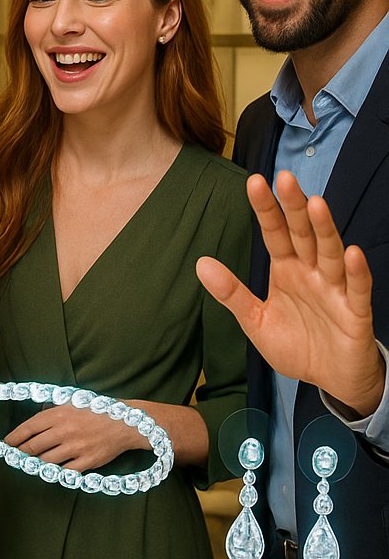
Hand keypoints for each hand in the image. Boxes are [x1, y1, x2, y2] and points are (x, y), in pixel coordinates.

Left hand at [5, 403, 148, 471]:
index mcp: (58, 414)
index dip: (14, 437)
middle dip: (21, 453)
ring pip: (46, 461)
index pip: (28, 428)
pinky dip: (56, 472)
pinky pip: (65, 471)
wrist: (124, 423)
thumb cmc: (96, 410)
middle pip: (33, 447)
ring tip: (30, 464)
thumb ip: (52, 411)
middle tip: (14, 456)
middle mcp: (64, 431)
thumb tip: (33, 422)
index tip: (6, 443)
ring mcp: (75, 448)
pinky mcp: (87, 462)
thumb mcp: (71, 402)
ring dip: (36, 463)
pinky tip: (51, 471)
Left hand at [196, 171, 383, 417]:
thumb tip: (201, 263)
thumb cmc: (297, 345)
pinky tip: (351, 253)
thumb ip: (232, 294)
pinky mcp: (355, 312)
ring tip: (316, 204)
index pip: (274, 233)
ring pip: (330, 253)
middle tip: (284, 177)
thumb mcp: (256, 321)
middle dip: (294, 207)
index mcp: (287, 271)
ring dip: (324, 229)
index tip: (253, 182)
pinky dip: (355, 272)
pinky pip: (357, 289)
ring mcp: (335, 290)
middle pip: (303, 234)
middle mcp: (311, 273)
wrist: (332, 380)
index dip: (266, 209)